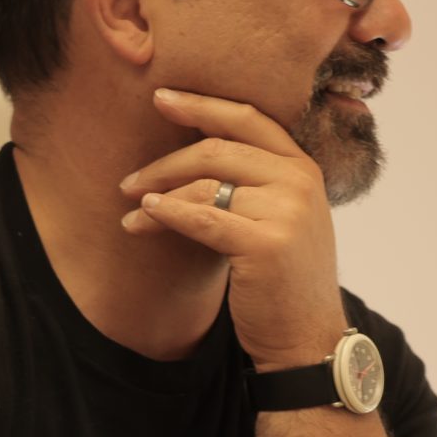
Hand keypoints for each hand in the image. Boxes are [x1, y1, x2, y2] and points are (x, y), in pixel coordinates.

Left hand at [120, 88, 348, 368]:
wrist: (307, 339)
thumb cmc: (283, 281)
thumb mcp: (280, 219)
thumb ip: (253, 183)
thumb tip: (190, 152)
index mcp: (304, 168)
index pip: (247, 118)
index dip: (201, 104)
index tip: (160, 98)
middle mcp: (300, 182)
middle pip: (218, 149)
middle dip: (165, 162)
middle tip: (129, 181)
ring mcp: (287, 211)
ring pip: (205, 184)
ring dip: (159, 196)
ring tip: (132, 212)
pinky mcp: (265, 243)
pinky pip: (202, 218)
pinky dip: (167, 215)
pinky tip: (145, 217)